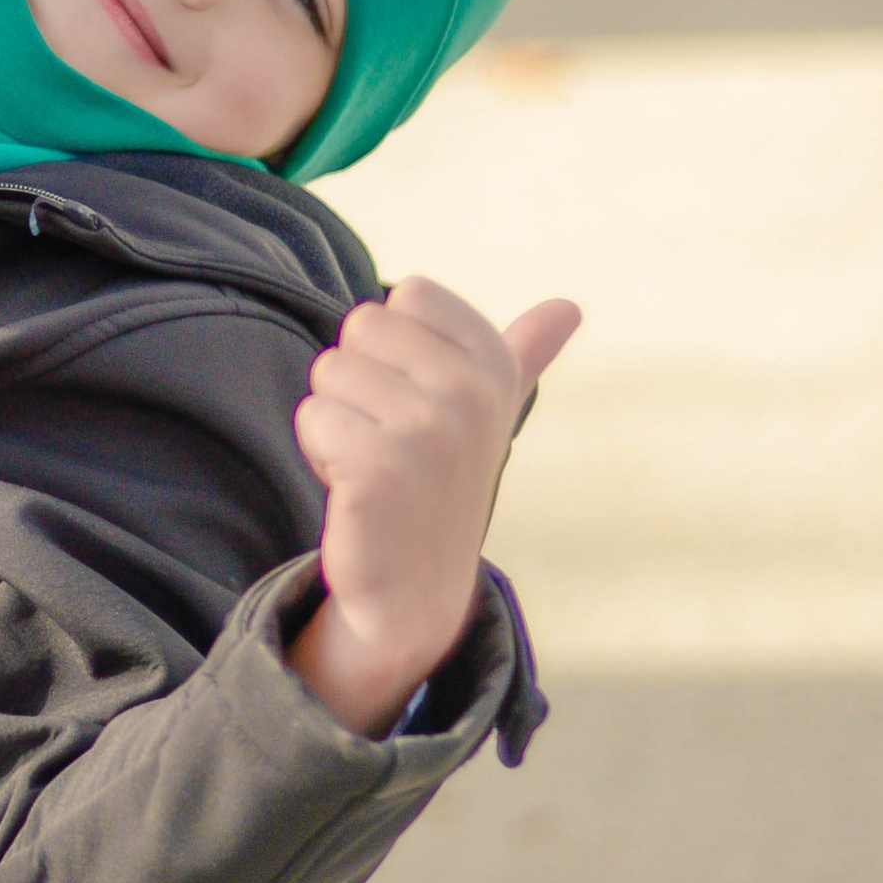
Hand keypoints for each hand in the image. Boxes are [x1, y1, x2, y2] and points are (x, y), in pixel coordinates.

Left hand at [290, 275, 579, 735]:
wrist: (415, 588)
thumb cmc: (440, 484)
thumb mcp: (492, 413)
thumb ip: (524, 355)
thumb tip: (569, 306)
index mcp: (495, 365)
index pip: (409, 295)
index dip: (394, 347)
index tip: (419, 400)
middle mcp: (470, 391)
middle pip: (360, 327)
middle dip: (357, 381)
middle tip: (388, 440)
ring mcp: (429, 430)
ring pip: (330, 371)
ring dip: (336, 420)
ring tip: (373, 466)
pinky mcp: (380, 467)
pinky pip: (313, 417)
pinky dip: (320, 453)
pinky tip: (355, 490)